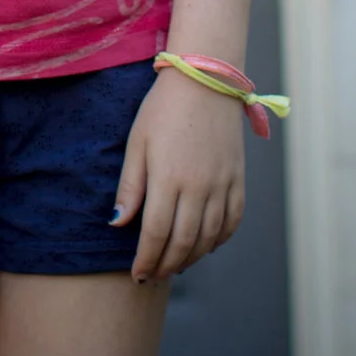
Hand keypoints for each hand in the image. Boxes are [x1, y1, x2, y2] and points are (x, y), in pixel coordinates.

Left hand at [112, 69, 245, 283]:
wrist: (206, 80)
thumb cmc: (163, 109)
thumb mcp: (137, 143)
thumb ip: (130, 186)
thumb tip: (117, 223)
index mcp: (169, 178)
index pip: (156, 234)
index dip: (146, 259)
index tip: (137, 274)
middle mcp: (199, 187)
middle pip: (183, 242)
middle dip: (166, 265)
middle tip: (153, 275)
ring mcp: (222, 184)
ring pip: (209, 237)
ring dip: (191, 258)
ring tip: (175, 265)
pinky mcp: (238, 178)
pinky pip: (232, 220)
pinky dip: (219, 239)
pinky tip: (206, 245)